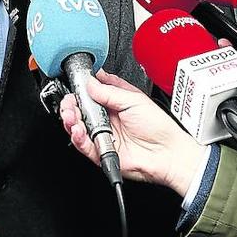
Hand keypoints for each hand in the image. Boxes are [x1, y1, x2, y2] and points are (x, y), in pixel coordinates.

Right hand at [58, 70, 203, 197]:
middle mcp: (108, 118)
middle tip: (69, 103)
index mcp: (115, 102)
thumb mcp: (134, 100)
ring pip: (78, 127)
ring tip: (71, 116)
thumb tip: (90, 83)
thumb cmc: (159, 127)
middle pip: (81, 110)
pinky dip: (78, 137)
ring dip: (71, 120)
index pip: (92, 93)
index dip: (82, 89)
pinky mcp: (101, 152)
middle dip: (71, 105)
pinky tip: (78, 130)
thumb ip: (109, 91)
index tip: (76, 86)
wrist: (167, 153)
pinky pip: (84, 145)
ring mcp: (104, 135)